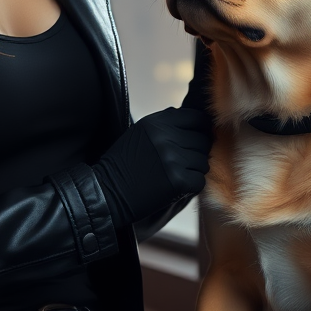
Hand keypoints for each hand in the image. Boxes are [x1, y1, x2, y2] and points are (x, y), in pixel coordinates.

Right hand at [93, 107, 211, 227]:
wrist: (106, 191)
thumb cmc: (124, 163)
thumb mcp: (140, 131)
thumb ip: (167, 123)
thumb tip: (198, 120)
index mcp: (157, 122)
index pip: (197, 119)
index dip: (200, 131)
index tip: (195, 141)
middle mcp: (166, 137)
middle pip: (203, 141)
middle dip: (196, 153)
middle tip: (181, 164)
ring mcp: (172, 159)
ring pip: (203, 162)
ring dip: (193, 171)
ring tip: (174, 176)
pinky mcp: (177, 181)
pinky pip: (199, 181)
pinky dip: (191, 187)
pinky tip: (175, 187)